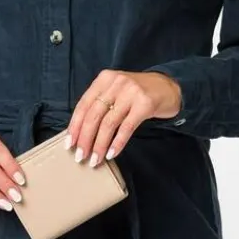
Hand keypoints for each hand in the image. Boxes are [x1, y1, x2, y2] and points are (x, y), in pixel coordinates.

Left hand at [65, 71, 181, 165]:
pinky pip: (127, 127)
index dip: (75, 126)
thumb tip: (80, 133)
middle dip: (85, 138)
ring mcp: (131, 92)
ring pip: (109, 123)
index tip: (69, 144)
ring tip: (95, 159)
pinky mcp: (145, 104)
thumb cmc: (137, 93)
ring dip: (100, 145)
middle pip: (94, 115)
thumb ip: (100, 104)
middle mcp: (116, 83)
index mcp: (104, 79)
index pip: (83, 105)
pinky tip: (112, 154)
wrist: (168, 87)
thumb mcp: (116, 91)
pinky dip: (117, 143)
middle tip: (80, 156)